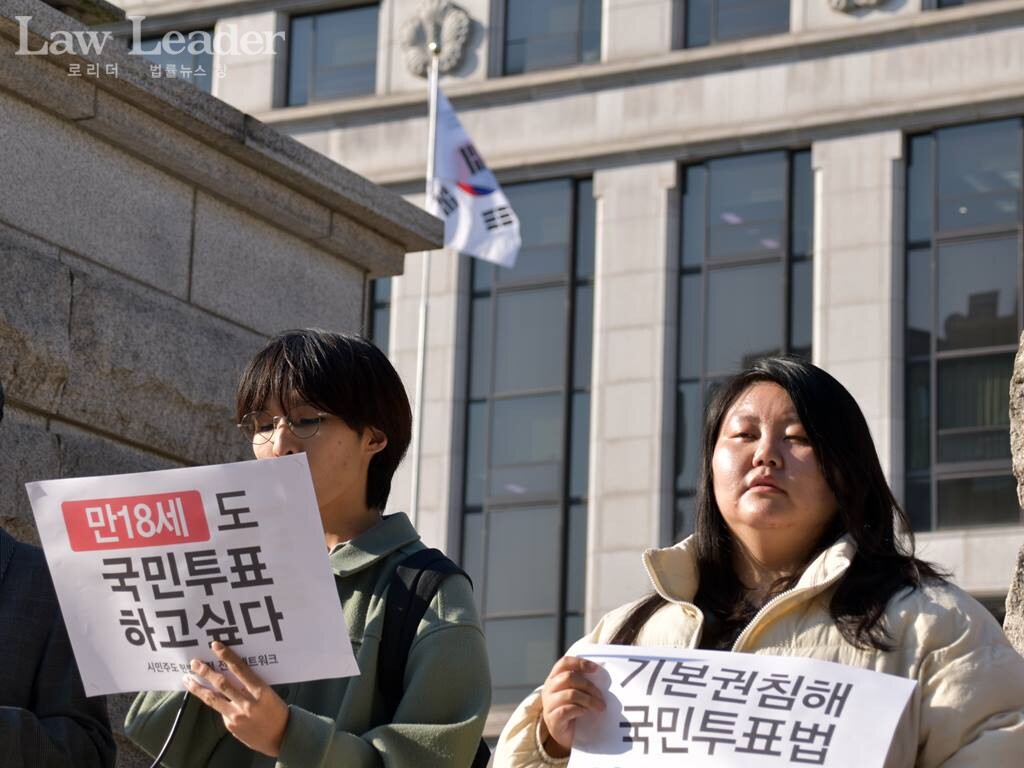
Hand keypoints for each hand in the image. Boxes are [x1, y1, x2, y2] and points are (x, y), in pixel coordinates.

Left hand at [183, 642, 289, 756]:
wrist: (280, 736)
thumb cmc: (276, 710)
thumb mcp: (268, 693)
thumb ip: (251, 685)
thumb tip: (232, 672)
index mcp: (261, 692)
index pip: (241, 670)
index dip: (227, 656)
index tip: (216, 646)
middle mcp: (247, 704)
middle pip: (222, 684)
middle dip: (206, 672)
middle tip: (194, 663)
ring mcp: (237, 716)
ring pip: (213, 698)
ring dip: (198, 687)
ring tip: (187, 679)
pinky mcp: (230, 725)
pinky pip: (219, 709)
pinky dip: (213, 701)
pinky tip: (206, 695)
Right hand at [539, 656, 604, 756]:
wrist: (566, 734)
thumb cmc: (573, 710)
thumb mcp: (576, 693)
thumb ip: (582, 683)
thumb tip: (600, 675)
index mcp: (554, 678)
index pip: (564, 663)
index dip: (579, 663)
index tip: (595, 669)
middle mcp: (549, 689)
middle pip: (568, 677)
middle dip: (589, 686)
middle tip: (601, 697)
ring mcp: (548, 704)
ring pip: (570, 694)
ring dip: (589, 700)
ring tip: (599, 707)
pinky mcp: (552, 719)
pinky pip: (566, 710)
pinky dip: (579, 710)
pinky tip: (585, 713)